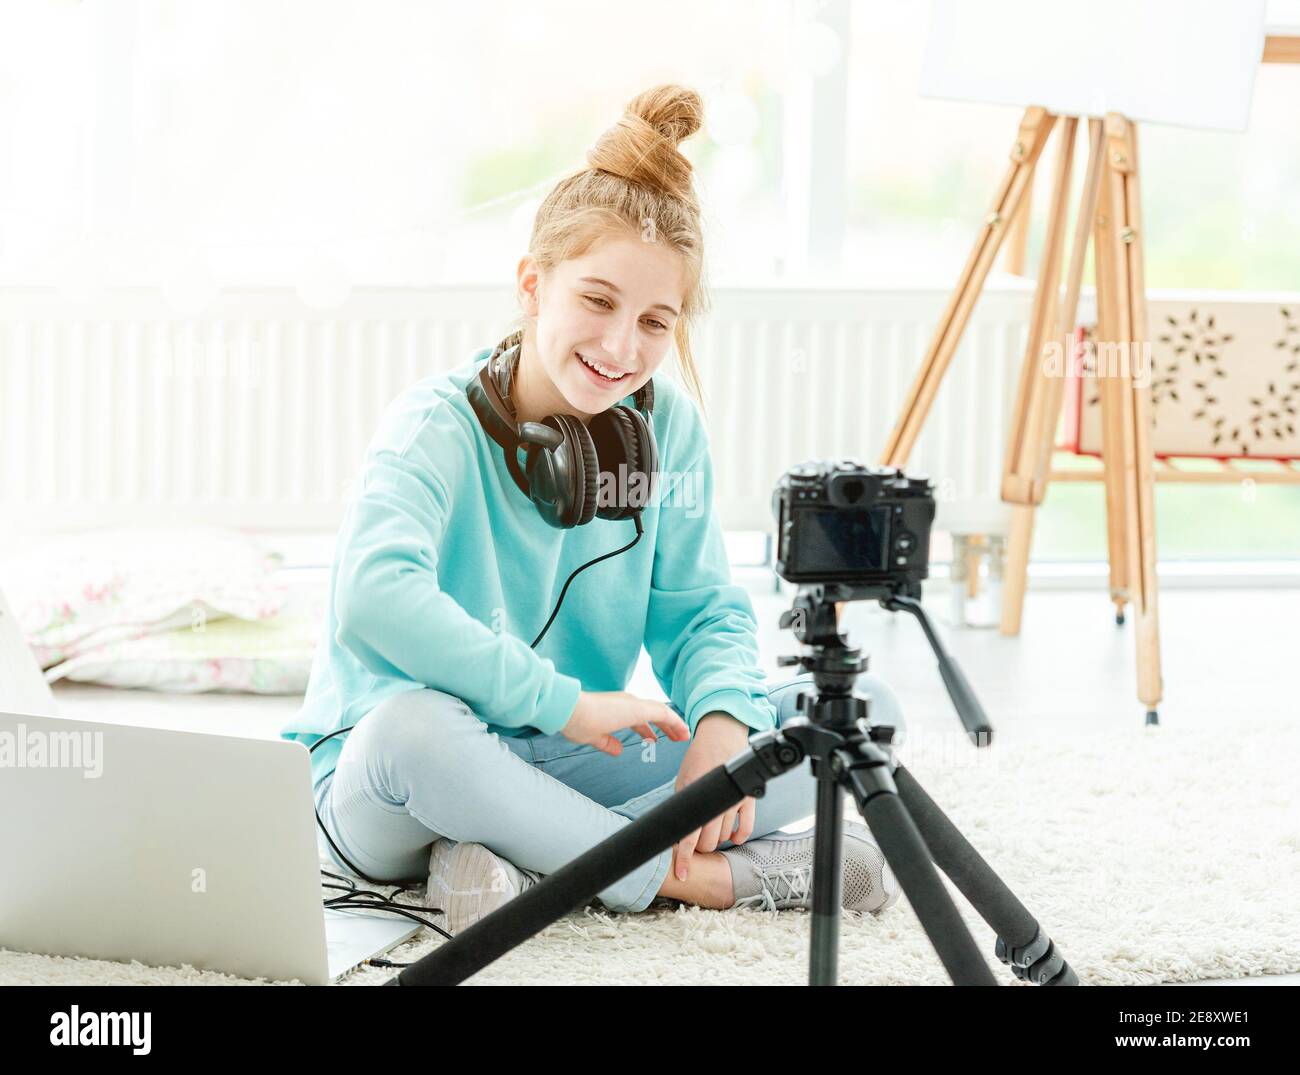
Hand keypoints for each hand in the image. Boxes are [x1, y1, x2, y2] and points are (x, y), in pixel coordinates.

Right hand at [561, 690, 689, 756]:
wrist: (571, 711)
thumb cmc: (577, 722)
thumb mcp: (594, 737)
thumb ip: (607, 743)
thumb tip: (618, 750)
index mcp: (616, 709)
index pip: (638, 719)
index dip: (648, 730)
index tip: (654, 739)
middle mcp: (626, 703)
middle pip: (652, 714)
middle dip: (665, 726)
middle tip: (675, 737)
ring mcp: (633, 704)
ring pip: (661, 712)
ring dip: (673, 724)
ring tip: (684, 736)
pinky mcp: (638, 709)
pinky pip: (664, 714)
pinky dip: (675, 722)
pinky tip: (683, 731)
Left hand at [672, 712, 755, 880]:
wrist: (721, 736)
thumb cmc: (698, 758)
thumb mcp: (682, 781)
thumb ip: (681, 806)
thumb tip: (678, 832)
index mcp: (696, 797)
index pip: (689, 837)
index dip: (685, 859)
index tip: (682, 874)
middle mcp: (717, 803)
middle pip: (708, 843)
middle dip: (699, 847)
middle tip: (695, 840)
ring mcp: (735, 802)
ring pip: (725, 837)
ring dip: (716, 840)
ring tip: (709, 831)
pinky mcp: (748, 799)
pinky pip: (747, 828)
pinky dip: (739, 837)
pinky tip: (731, 836)